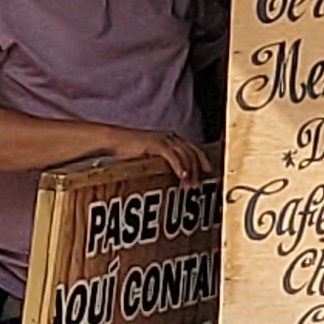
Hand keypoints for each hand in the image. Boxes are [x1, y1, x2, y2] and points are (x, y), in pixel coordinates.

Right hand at [88, 130, 208, 179]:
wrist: (114, 141)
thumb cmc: (129, 150)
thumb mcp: (149, 155)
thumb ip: (160, 161)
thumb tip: (167, 176)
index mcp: (171, 138)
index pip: (193, 148)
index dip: (202, 159)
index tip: (208, 171)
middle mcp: (171, 136)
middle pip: (191, 152)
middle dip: (197, 170)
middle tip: (198, 186)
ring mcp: (164, 139)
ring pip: (184, 155)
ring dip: (189, 171)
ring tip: (190, 186)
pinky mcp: (155, 143)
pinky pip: (172, 156)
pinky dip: (179, 166)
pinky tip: (182, 176)